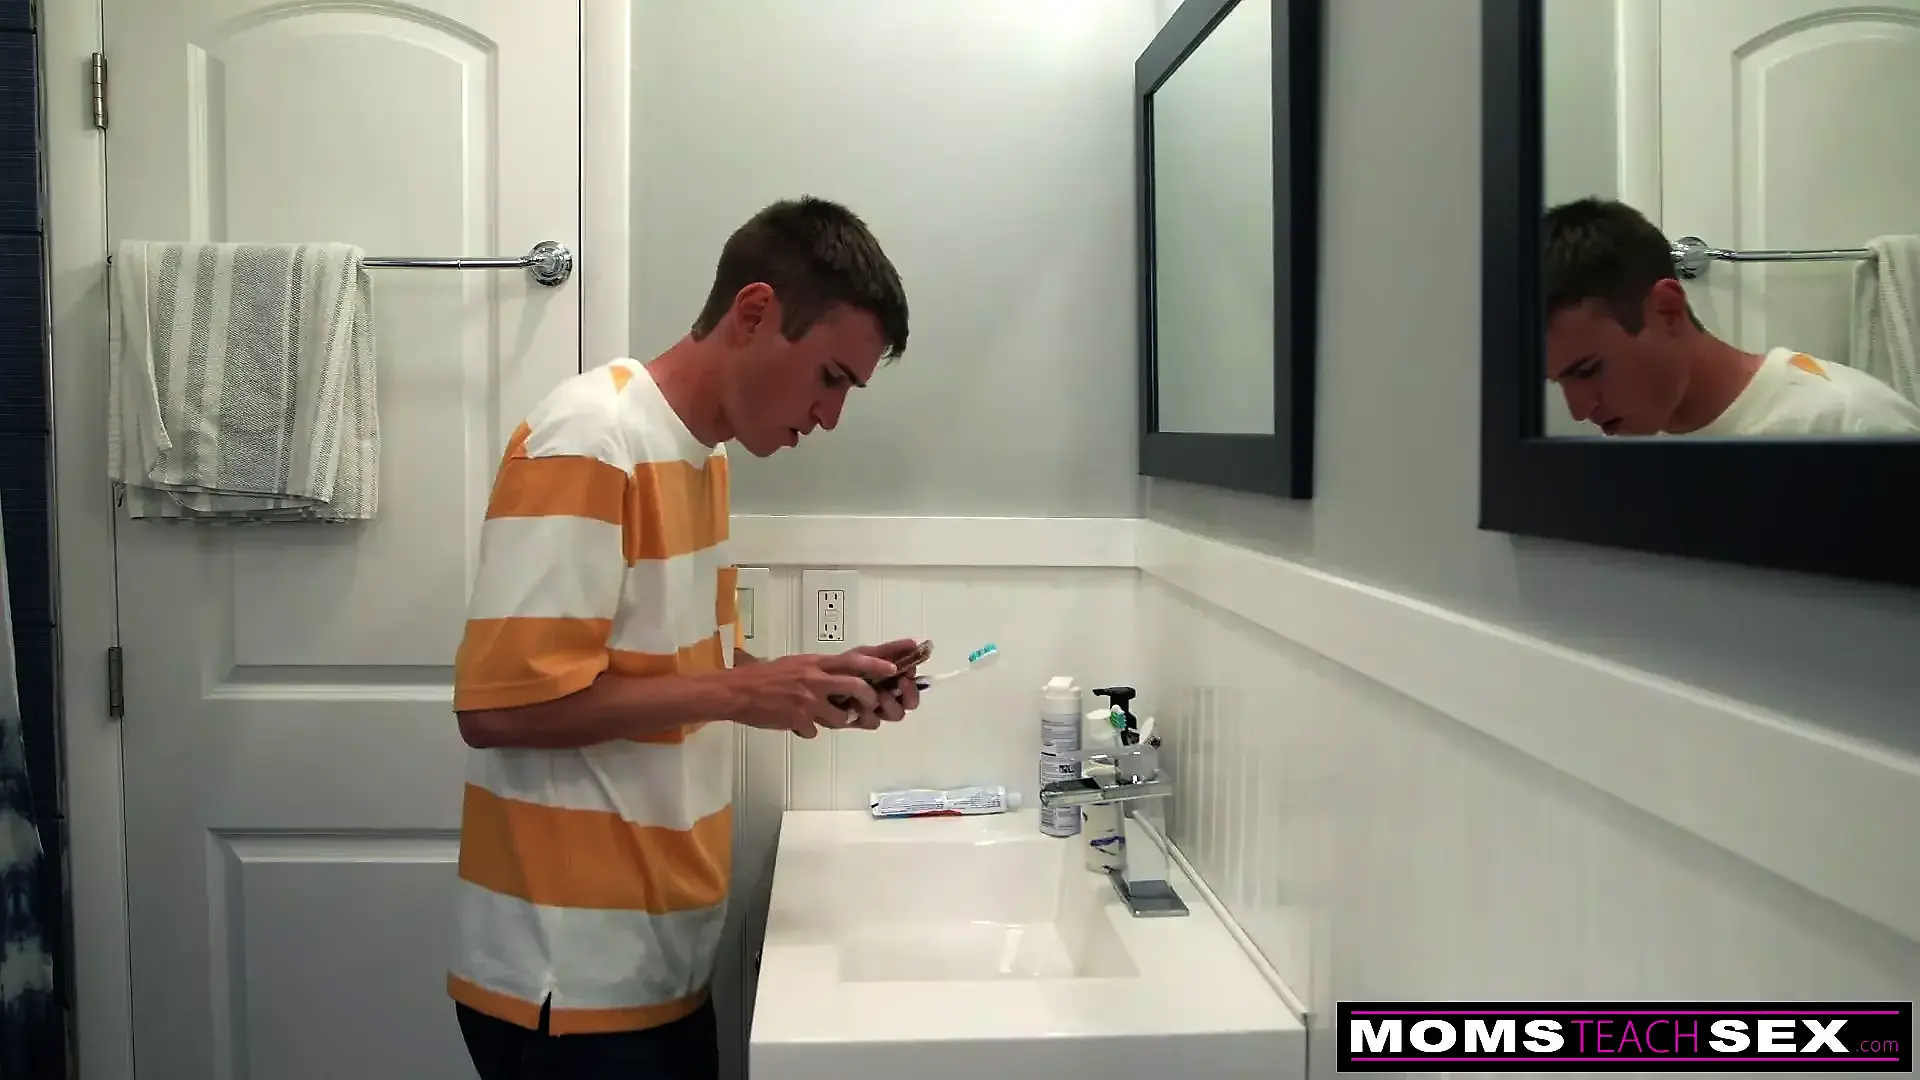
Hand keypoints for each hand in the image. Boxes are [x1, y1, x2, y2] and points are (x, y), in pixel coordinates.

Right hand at [727, 652, 896, 738]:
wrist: (736, 691)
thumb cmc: (762, 677)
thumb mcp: (794, 665)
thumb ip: (817, 671)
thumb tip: (835, 677)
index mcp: (814, 663)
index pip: (852, 660)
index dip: (875, 664)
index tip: (892, 668)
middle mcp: (814, 679)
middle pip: (855, 687)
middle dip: (869, 699)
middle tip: (872, 706)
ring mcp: (807, 701)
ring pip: (840, 716)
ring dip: (840, 721)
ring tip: (829, 719)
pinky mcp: (798, 719)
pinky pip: (815, 730)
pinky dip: (810, 730)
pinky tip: (798, 725)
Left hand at [839, 638, 924, 729]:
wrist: (812, 682)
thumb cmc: (838, 667)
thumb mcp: (863, 655)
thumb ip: (888, 651)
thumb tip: (913, 644)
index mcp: (890, 681)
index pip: (912, 686)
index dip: (914, 682)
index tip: (908, 672)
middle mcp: (886, 697)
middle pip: (908, 704)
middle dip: (908, 695)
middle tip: (901, 683)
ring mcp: (874, 710)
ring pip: (894, 714)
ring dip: (890, 704)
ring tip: (879, 694)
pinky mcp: (861, 721)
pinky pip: (873, 722)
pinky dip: (868, 713)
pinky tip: (858, 705)